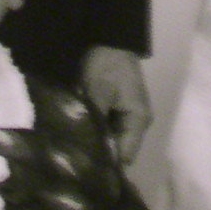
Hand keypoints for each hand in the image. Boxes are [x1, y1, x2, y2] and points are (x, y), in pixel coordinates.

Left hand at [82, 46, 150, 163]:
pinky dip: (94, 131)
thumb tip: (84, 149)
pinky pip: (106, 128)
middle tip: (72, 163)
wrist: (108, 37)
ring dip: (95, 143)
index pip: (124, 155)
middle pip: (118, 150)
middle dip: (98, 155)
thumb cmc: (106, 65)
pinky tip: (77, 135)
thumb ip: (94, 122)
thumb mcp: (97, 93)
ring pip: (111, 140)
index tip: (83, 171)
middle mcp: (136, 123)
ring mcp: (126, 116)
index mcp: (138, 120)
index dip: (106, 165)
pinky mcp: (116, 110)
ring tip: (72, 152)